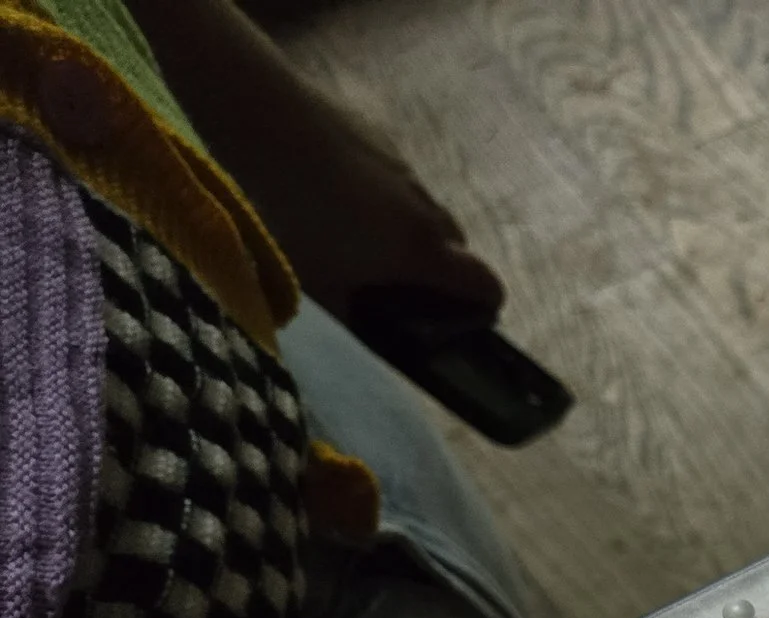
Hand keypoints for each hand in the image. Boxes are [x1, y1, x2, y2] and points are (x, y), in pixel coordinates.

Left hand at [125, 0, 502, 322]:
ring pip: (426, 212)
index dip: (485, 305)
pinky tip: (337, 193)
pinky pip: (398, 180)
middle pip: (459, 248)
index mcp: (423, 252)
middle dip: (442, 269)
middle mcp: (428, 211)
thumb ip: (348, 313)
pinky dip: (385, 196)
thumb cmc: (296, 215)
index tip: (467, 316)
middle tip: (400, 281)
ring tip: (359, 234)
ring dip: (410, 231)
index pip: (487, 285)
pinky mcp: (383, 141)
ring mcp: (408, 172)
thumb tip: (362, 332)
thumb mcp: (315, 281)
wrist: (270, 123)